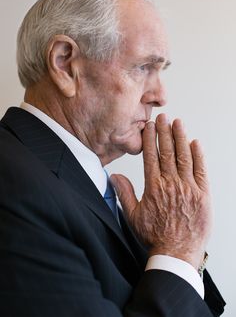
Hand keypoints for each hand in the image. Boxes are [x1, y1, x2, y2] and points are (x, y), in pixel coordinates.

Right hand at [111, 114, 212, 269]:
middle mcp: (171, 184)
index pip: (151, 155)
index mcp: (153, 187)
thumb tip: (114, 176)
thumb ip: (124, 193)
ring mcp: (188, 188)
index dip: (150, 138)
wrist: (177, 253)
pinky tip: (195, 143)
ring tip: (178, 122)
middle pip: (167, 151)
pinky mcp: (203, 194)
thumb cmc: (155, 237)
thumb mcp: (133, 216)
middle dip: (164, 131)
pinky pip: (201, 170)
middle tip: (163, 117)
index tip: (149, 126)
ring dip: (180, 137)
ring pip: (184, 156)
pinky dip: (198, 155)